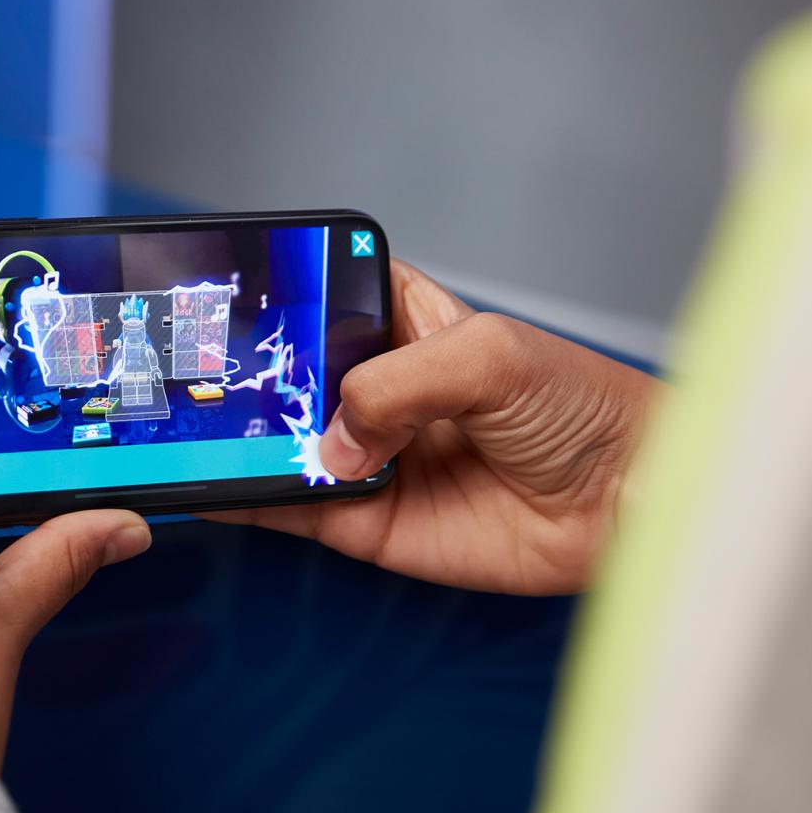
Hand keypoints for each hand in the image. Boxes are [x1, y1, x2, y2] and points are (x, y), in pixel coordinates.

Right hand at [203, 260, 655, 594]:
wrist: (628, 508)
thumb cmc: (582, 410)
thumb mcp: (486, 357)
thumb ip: (393, 383)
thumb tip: (330, 443)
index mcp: (404, 321)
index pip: (322, 293)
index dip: (276, 292)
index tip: (224, 292)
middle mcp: (376, 386)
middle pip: (286, 371)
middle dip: (242, 370)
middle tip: (194, 368)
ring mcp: (365, 453)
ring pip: (277, 440)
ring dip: (232, 437)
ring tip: (183, 425)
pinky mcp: (363, 520)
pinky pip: (290, 507)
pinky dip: (245, 498)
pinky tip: (206, 483)